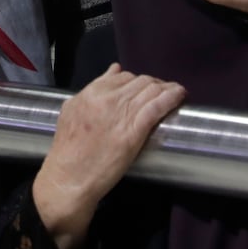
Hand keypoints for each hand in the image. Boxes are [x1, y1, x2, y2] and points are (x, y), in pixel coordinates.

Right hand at [31, 63, 184, 248]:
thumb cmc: (68, 150)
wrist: (69, 177)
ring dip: (167, 88)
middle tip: (164, 92)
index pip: (122, 76)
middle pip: (139, 82)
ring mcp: (120, 114)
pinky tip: (179, 96)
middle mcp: (106, 99)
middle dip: (155, 84)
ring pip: (150, 91)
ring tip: (176, 92)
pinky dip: (170, 98)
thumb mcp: (72, 111)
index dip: (138, 80)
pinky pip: (156, 107)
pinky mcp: (133, 132)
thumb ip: (90, 91)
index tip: (147, 87)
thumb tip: (112, 71)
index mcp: (91, 93)